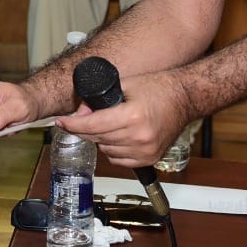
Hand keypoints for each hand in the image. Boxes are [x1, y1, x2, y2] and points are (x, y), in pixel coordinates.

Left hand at [54, 71, 190, 166]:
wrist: (185, 98)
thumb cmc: (159, 88)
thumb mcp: (125, 86)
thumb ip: (100, 101)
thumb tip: (80, 113)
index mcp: (132, 116)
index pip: (93, 126)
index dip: (72, 125)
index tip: (61, 122)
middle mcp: (139, 137)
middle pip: (97, 139)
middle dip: (85, 129)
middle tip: (83, 118)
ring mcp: (145, 151)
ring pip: (106, 151)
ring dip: (100, 139)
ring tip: (108, 124)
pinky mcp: (150, 159)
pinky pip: (119, 160)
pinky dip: (113, 150)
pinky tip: (117, 136)